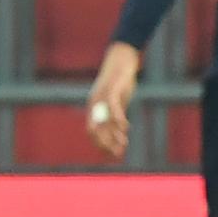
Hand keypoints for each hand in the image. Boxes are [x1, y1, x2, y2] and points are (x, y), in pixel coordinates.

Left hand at [85, 41, 140, 159]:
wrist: (121, 61)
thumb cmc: (119, 82)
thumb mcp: (117, 101)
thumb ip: (116, 115)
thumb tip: (120, 132)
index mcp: (94, 108)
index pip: (92, 130)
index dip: (99, 144)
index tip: (110, 154)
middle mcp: (95, 104)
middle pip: (97, 128)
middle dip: (106, 144)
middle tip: (117, 154)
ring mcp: (102, 96)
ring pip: (106, 120)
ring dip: (114, 135)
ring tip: (124, 145)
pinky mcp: (112, 89)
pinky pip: (113, 106)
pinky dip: (119, 118)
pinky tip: (125, 128)